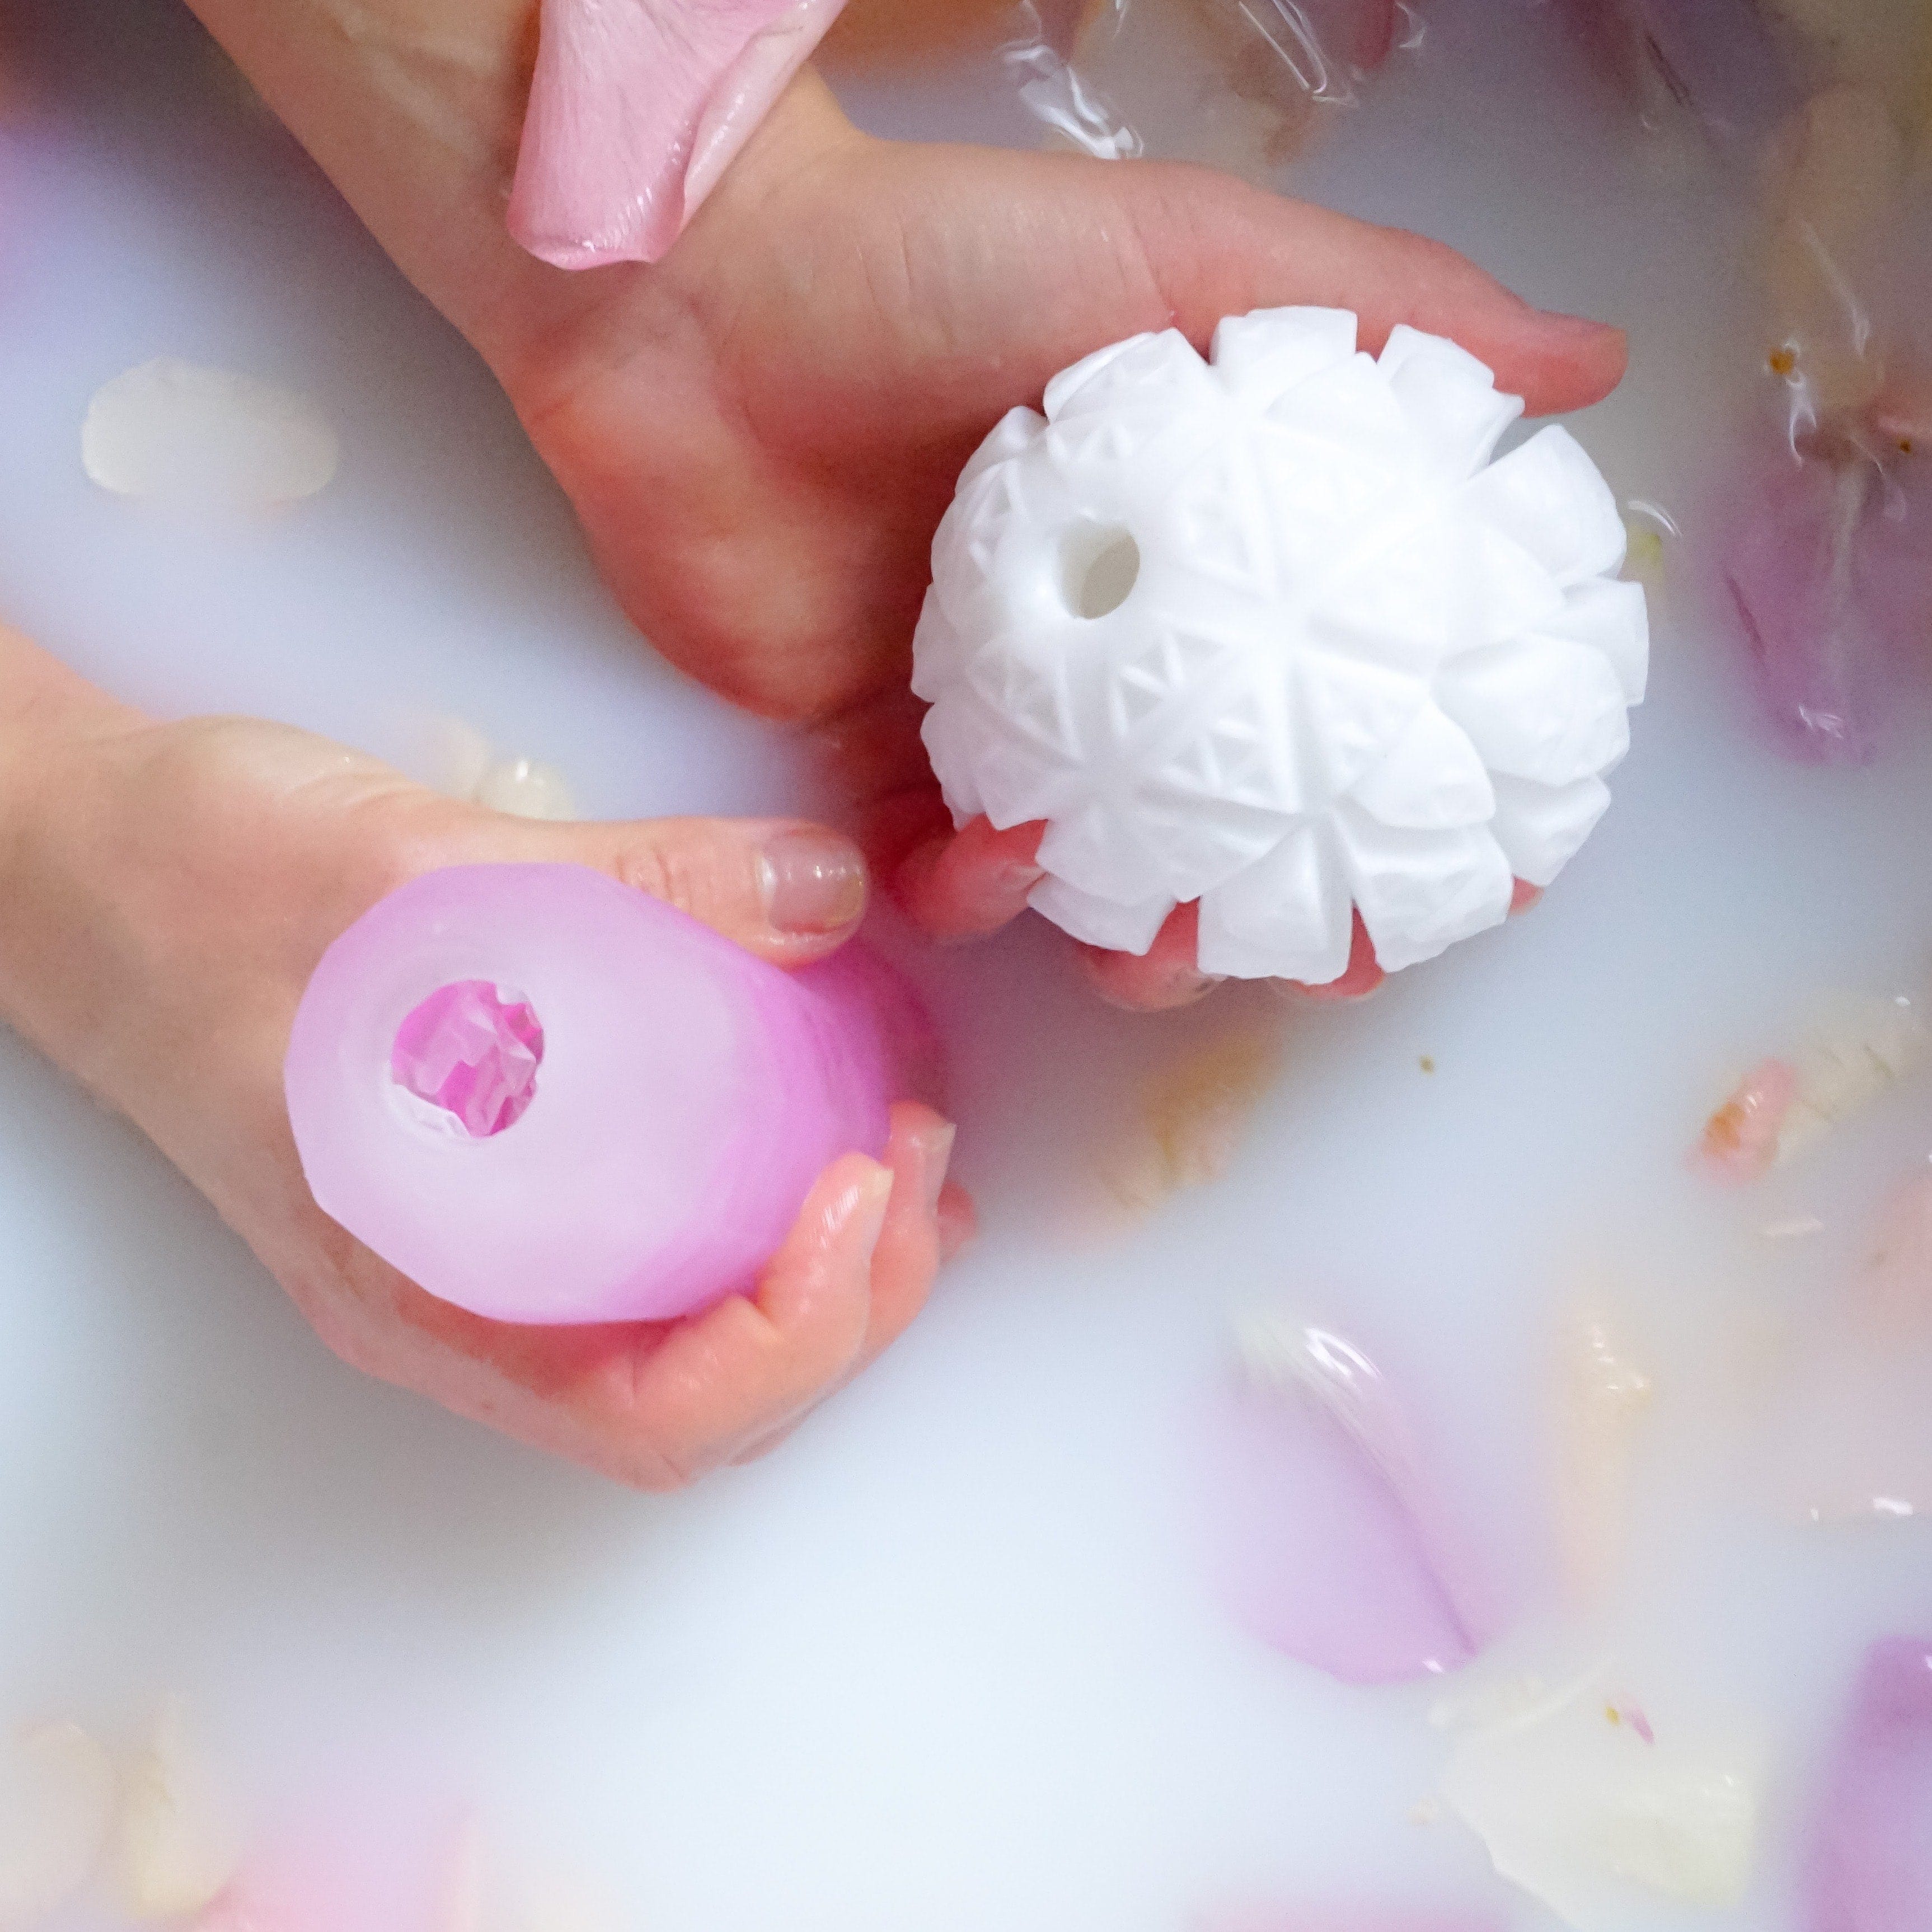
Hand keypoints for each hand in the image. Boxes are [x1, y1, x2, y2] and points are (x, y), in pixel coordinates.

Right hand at [0, 639, 968, 1487]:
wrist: (83, 865)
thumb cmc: (191, 885)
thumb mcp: (407, 865)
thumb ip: (628, 882)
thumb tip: (826, 895)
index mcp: (412, 1279)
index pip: (644, 1415)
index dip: (790, 1335)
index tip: (858, 1189)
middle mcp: (457, 1292)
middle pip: (698, 1398)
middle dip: (847, 1307)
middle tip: (913, 1155)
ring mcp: (481, 1243)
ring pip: (690, 1334)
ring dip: (826, 1273)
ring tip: (904, 1147)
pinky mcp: (503, 1174)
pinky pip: (657, 1242)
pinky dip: (762, 1204)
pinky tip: (820, 1111)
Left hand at [190, 7, 1623, 1005]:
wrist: (701, 300)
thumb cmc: (942, 258)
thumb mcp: (1185, 255)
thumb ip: (1383, 308)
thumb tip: (1587, 365)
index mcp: (1190, 543)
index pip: (1319, 692)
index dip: (1396, 786)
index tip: (1456, 863)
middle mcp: (1099, 635)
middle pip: (1209, 809)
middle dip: (1266, 906)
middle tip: (1311, 959)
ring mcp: (982, 699)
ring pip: (1079, 868)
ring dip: (1123, 934)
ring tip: (1148, 950)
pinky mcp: (864, 743)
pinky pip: (930, 863)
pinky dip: (967, 892)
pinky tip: (985, 867)